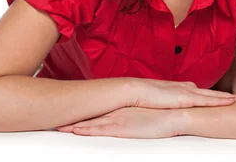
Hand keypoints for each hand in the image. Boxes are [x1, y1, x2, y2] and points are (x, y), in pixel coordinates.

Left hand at [57, 107, 184, 137]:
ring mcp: (121, 118)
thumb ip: (144, 109)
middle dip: (74, 114)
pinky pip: (101, 130)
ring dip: (75, 124)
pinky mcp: (123, 128)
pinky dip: (87, 129)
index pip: (102, 106)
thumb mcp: (153, 109)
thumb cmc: (169, 113)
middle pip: (92, 111)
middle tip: (56, 114)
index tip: (72, 108)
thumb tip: (141, 112)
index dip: (86, 107)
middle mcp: (120, 109)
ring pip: (92, 121)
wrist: (178, 114)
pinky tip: (75, 130)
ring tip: (59, 126)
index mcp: (126, 105)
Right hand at [131, 78, 235, 108]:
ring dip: (231, 98)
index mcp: (185, 89)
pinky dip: (221, 101)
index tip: (232, 98)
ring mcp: (190, 92)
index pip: (207, 93)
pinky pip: (208, 100)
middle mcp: (190, 88)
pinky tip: (232, 102)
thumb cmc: (146, 97)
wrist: (137, 91)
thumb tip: (177, 107)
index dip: (220, 96)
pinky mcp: (187, 98)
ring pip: (216, 95)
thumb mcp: (163, 100)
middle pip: (215, 93)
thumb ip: (172, 103)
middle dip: (232, 96)